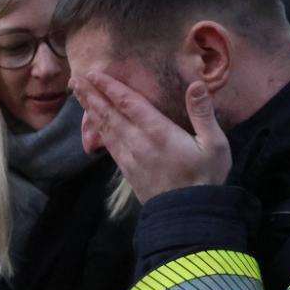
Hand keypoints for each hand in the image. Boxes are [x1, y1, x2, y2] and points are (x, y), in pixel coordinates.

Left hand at [77, 73, 229, 202]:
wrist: (187, 215)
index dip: (110, 87)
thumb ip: (203, 113)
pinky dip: (98, 129)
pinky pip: (108, 144)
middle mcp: (139, 142)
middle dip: (92, 95)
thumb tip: (196, 85)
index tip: (94, 73)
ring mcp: (130, 157)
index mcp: (159, 132)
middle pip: (109, 114)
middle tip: (75, 80)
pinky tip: (93, 122)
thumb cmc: (205, 177)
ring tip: (78, 95)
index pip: (128, 103)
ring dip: (91, 110)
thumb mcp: (214, 144)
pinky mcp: (127, 170)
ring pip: (105, 128)